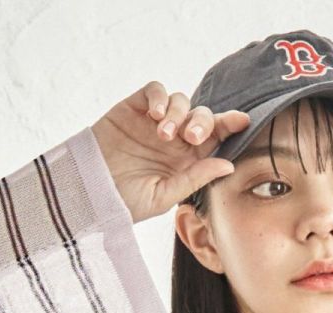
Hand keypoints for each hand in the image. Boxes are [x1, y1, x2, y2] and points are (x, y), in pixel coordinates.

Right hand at [91, 82, 251, 223]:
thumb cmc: (125, 202)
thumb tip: (228, 163)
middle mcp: (175, 138)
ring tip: (164, 135)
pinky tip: (156, 116)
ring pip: (180, 101)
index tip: (243, 122)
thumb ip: (195, 178)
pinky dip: (160, 97)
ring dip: (178, 114)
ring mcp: (154, 122)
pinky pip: (155, 90)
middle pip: (201, 115)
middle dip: (204, 122)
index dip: (230, 125)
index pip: (215, 137)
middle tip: (194, 138)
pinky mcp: (134, 108)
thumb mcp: (164, 195)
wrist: (89, 194)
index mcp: (187, 160)